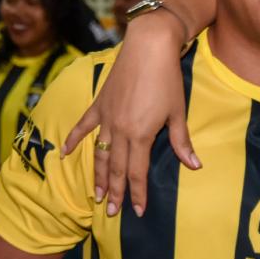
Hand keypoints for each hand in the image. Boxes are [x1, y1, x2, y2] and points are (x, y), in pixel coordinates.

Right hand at [60, 10, 197, 216]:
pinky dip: (74, 140)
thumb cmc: (168, 79)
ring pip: (100, 154)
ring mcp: (106, 117)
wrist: (149, 47)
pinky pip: (83, 127)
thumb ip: (182, 142)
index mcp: (141, 135)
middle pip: (116, 169)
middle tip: (111, 211)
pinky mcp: (99, 104)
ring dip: (98, 176)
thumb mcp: (177, 113)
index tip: (135, 211)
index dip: (136, 193)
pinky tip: (65, 154)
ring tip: (97, 194)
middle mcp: (120, 130)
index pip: (137, 172)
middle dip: (115, 192)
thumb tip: (194, 165)